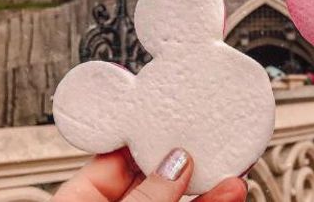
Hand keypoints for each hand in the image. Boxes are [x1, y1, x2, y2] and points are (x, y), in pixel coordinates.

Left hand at [53, 148, 246, 201]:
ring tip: (233, 171)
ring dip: (208, 189)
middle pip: (155, 180)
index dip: (145, 138)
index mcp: (81, 200)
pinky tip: (228, 193)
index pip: (115, 157)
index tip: (172, 120)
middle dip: (186, 163)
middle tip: (212, 142)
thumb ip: (144, 196)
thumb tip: (174, 165)